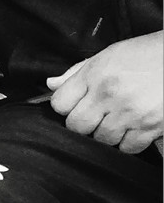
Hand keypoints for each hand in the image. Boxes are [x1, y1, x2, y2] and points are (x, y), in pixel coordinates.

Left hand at [47, 32, 163, 153]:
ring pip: (101, 139)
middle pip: (76, 126)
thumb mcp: (107, 55)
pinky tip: (132, 128)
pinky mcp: (152, 126)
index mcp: (95, 74)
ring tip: (116, 120)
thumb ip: (77, 72)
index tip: (73, 105)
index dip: (64, 107)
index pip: (59, 104)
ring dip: (105, 133)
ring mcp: (130, 112)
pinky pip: (128, 148)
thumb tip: (51, 84)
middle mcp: (109, 94)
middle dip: (81, 124)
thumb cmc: (145, 54)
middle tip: (94, 116)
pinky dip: (127, 142)